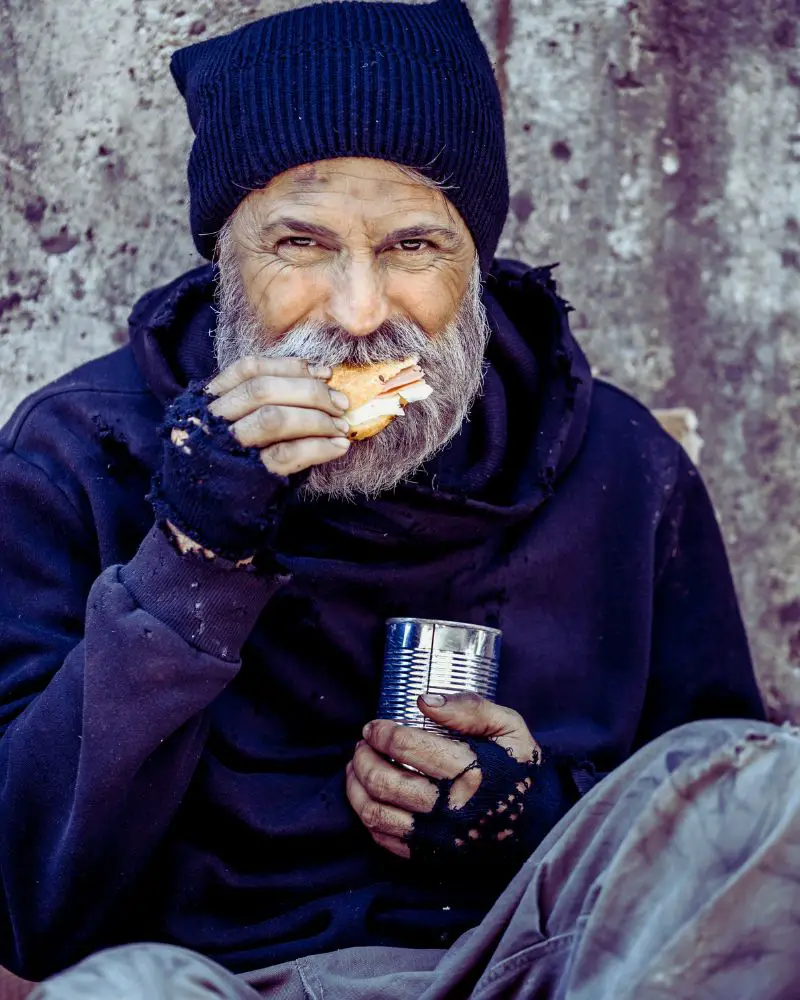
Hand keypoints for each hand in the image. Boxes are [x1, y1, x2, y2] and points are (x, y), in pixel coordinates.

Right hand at [203, 356, 351, 475]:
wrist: (207, 518)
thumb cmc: (235, 468)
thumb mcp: (239, 428)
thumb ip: (268, 404)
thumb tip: (321, 381)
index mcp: (209, 402)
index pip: (248, 369)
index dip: (289, 366)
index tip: (324, 372)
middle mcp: (211, 421)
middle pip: (262, 389)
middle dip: (310, 391)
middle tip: (341, 403)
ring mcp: (226, 450)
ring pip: (273, 419)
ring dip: (316, 418)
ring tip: (342, 427)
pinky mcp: (247, 478)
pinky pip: (286, 454)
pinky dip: (318, 447)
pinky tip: (338, 447)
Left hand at [346, 692, 539, 859]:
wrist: (542, 825)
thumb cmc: (520, 769)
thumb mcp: (509, 727)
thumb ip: (469, 708)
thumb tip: (425, 700)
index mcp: (470, 770)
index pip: (406, 747)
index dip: (380, 733)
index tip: (373, 726)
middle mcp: (451, 807)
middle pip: (384, 782)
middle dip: (363, 759)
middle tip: (361, 746)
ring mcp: (440, 836)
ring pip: (376, 814)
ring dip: (356, 789)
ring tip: (356, 769)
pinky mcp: (435, 856)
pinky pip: (386, 841)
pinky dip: (370, 819)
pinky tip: (370, 799)